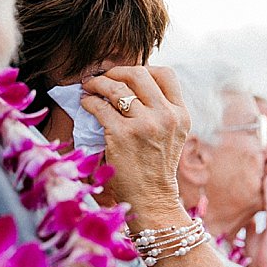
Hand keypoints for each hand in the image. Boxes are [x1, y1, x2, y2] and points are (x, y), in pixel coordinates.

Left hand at [77, 66, 189, 219]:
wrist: (152, 198)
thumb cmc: (156, 167)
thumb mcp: (172, 135)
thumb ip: (162, 111)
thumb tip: (132, 87)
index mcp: (181, 114)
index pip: (165, 74)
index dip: (143, 68)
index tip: (127, 76)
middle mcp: (166, 116)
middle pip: (139, 74)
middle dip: (116, 72)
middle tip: (103, 78)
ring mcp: (144, 124)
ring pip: (116, 87)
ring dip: (98, 83)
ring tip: (89, 87)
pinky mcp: (122, 135)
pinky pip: (100, 106)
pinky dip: (89, 101)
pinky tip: (86, 104)